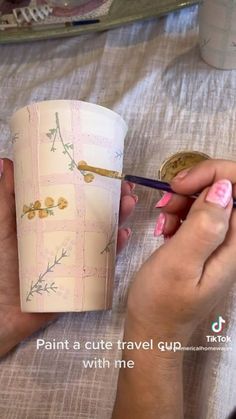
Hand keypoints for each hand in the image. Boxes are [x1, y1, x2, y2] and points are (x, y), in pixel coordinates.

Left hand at [0, 158, 136, 356]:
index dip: (94, 184)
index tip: (106, 170)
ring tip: (128, 204)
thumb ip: (6, 198)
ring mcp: (78, 255)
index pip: (78, 198)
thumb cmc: (1, 264)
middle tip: (125, 188)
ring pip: (104, 234)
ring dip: (120, 218)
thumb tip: (7, 162)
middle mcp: (69, 235)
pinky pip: (104, 261)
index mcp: (53, 221)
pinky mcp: (83, 276)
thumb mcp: (4, 226)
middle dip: (114, 199)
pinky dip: (116, 248)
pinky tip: (123, 235)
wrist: (3, 309)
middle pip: (96, 214)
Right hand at [113, 159, 235, 418]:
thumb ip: (203, 225)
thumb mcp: (179, 262)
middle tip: (166, 202)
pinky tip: (165, 229)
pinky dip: (180, 214)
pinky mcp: (207, 245)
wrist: (153, 329)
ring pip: (210, 200)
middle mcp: (234, 241)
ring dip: (183, 201)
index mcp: (235, 244)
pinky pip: (199, 215)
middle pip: (226, 191)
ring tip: (162, 219)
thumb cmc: (162, 301)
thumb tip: (224, 188)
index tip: (180, 185)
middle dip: (194, 188)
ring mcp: (221, 242)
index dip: (214, 175)